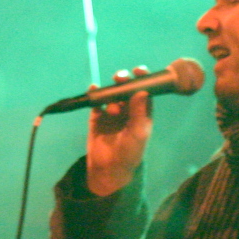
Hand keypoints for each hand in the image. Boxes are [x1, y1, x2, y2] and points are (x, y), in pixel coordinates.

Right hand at [86, 66, 153, 196]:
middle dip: (124, 80)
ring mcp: (112, 112)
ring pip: (112, 94)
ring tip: (112, 107)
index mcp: (142, 113)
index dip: (143, 79)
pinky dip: (95, 93)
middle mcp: (128, 110)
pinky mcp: (97, 116)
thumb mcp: (137, 133)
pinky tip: (94, 90)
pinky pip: (96, 101)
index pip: (144, 91)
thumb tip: (142, 91)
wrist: (109, 168)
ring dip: (111, 92)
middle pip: (127, 89)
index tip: (139, 71)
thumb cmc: (130, 152)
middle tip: (120, 77)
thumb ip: (139, 112)